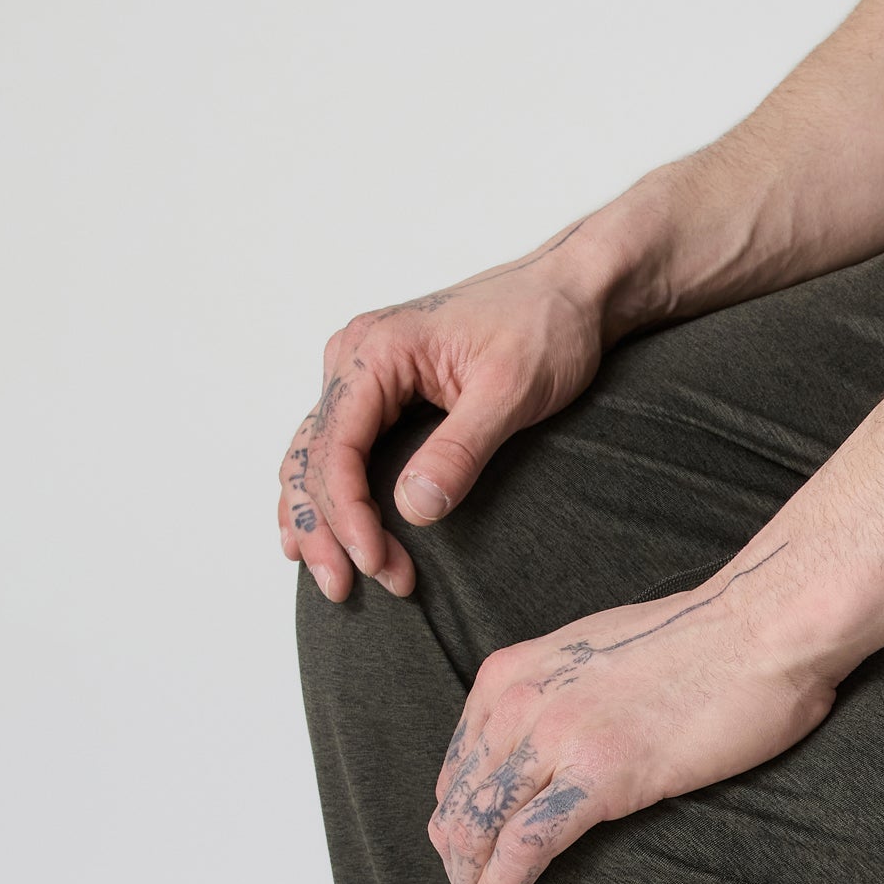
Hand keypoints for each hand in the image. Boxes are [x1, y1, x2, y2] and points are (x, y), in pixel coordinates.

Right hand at [279, 221, 610, 602]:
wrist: (571, 293)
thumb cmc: (546, 328)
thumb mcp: (511, 391)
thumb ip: (461, 448)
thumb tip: (414, 508)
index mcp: (376, 350)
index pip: (335, 446)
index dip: (347, 515)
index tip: (375, 564)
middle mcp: (355, 357)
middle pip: (312, 457)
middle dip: (328, 530)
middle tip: (350, 590)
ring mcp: (363, 374)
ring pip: (313, 457)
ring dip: (320, 521)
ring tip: (337, 579)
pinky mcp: (382, 394)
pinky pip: (335, 450)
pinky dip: (328, 497)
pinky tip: (329, 539)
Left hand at [428, 544, 854, 883]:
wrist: (763, 628)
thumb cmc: (701, 644)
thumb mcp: (595, 658)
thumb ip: (557, 699)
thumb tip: (551, 750)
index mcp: (511, 676)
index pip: (456, 773)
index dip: (457, 833)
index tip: (474, 871)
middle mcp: (518, 703)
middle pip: (458, 811)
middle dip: (457, 874)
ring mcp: (557, 738)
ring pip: (480, 832)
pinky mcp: (602, 773)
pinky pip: (528, 844)